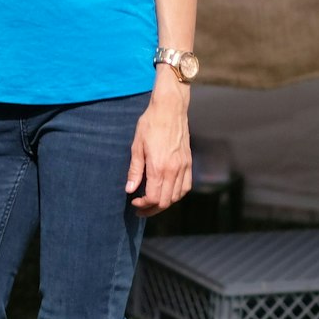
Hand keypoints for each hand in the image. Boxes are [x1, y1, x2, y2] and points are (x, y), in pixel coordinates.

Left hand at [126, 79, 191, 215]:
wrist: (170, 109)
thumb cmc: (150, 124)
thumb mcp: (136, 146)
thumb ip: (134, 170)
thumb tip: (129, 189)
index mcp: (158, 167)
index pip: (153, 198)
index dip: (143, 204)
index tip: (134, 201)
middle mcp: (173, 170)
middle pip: (165, 201)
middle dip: (151, 209)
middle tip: (141, 208)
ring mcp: (183, 167)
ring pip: (177, 197)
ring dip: (164, 203)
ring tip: (152, 203)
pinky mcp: (189, 162)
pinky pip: (186, 186)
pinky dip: (177, 195)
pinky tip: (168, 193)